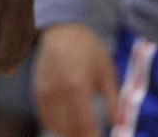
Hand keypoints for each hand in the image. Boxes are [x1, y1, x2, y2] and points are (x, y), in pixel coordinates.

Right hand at [33, 22, 119, 136]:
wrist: (62, 31)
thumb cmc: (89, 51)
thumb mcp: (107, 73)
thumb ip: (114, 102)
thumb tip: (121, 126)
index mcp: (78, 86)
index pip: (84, 124)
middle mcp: (59, 91)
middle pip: (68, 129)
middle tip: (90, 136)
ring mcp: (45, 92)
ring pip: (55, 126)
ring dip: (68, 134)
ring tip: (80, 133)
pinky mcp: (37, 90)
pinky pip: (44, 117)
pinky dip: (55, 126)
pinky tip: (66, 127)